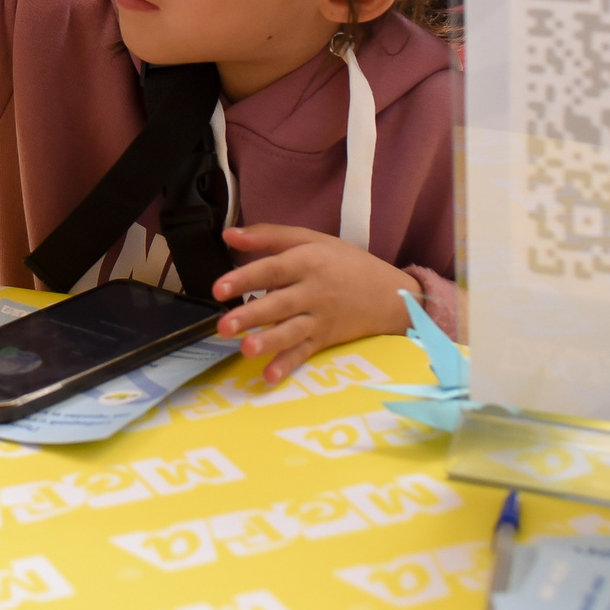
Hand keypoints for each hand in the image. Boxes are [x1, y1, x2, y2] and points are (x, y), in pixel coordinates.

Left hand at [211, 224, 419, 384]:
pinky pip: (305, 354)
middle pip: (280, 304)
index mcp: (308, 261)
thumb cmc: (344, 262)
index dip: (246, 279)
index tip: (219, 288)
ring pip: (292, 332)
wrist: (389, 294)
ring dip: (269, 342)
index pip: (273, 269)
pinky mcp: (325, 340)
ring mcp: (321, 319)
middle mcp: (314, 291)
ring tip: (246, 350)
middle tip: (223, 326)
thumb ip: (269, 236)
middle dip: (251, 316)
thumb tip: (228, 234)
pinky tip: (269, 376)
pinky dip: (288, 365)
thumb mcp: (311, 239)